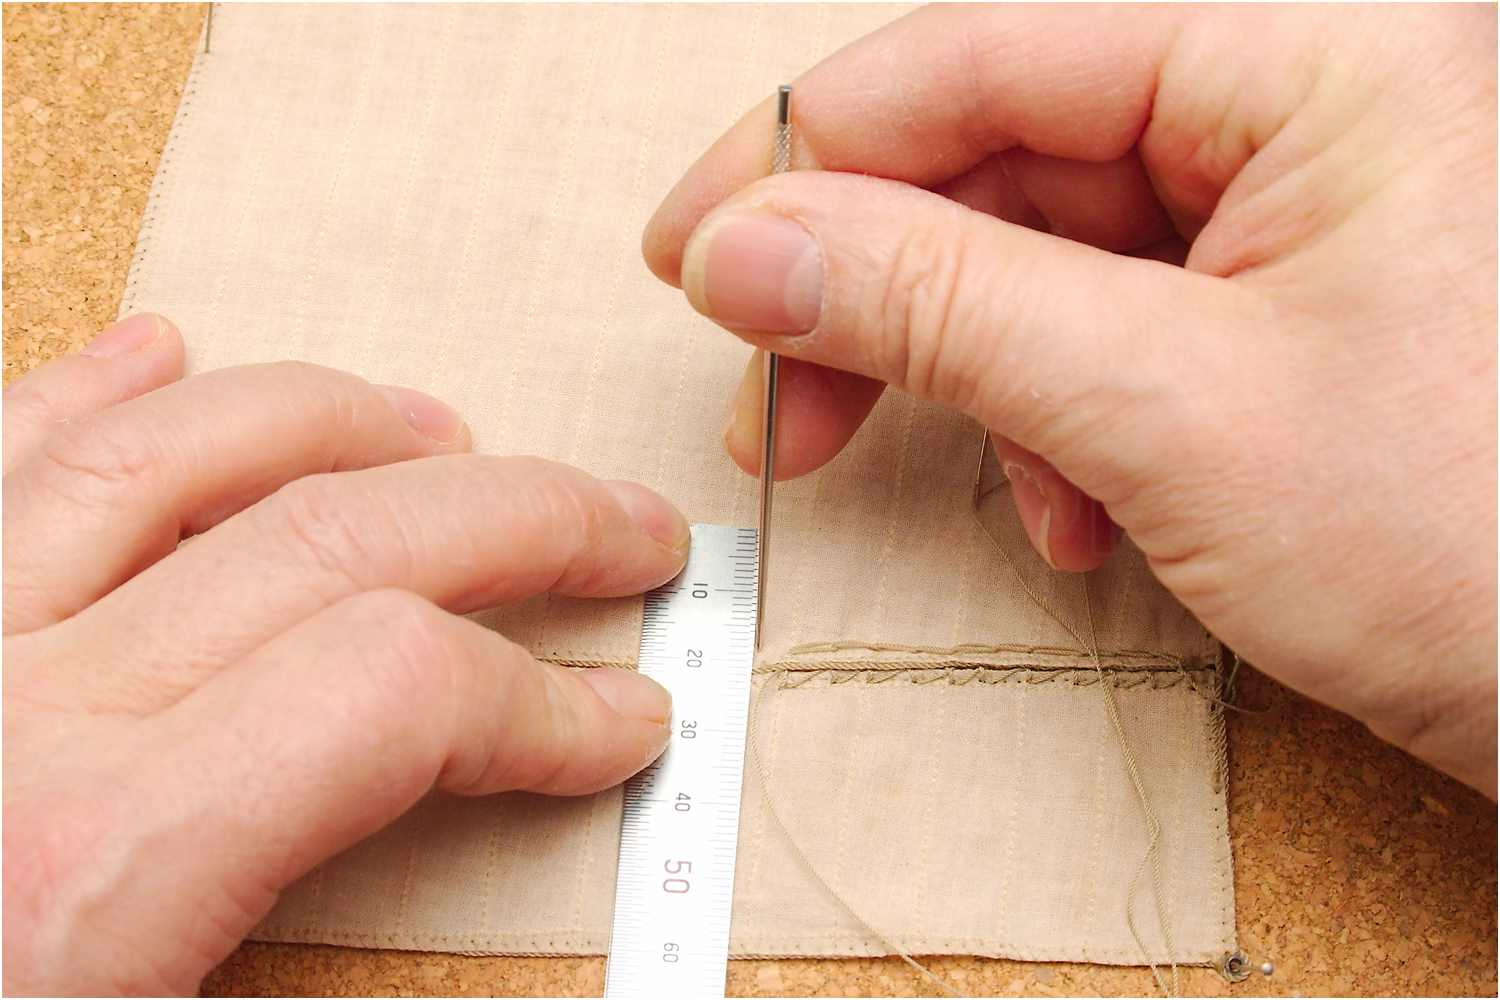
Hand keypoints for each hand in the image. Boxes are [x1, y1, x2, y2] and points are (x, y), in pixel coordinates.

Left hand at [2, 314, 689, 994]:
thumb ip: (306, 989)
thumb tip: (511, 985)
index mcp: (95, 869)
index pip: (399, 696)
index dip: (551, 704)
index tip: (630, 719)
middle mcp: (14, 717)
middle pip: (334, 537)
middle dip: (522, 522)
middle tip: (628, 532)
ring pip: (163, 457)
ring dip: (334, 419)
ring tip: (443, 428)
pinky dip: (82, 387)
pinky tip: (161, 344)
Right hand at [644, 6, 1495, 793]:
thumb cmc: (1489, 551)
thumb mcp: (1170, 411)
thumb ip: (939, 303)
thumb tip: (746, 249)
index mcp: (1317, 49)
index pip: (989, 50)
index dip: (809, 151)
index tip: (691, 249)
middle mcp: (1309, 100)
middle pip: (1007, 156)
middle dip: (883, 293)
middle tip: (778, 398)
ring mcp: (1301, 207)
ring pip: (1050, 255)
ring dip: (976, 378)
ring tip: (986, 490)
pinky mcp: (1287, 307)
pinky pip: (1114, 327)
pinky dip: (1061, 421)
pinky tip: (1081, 514)